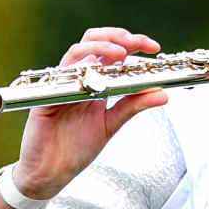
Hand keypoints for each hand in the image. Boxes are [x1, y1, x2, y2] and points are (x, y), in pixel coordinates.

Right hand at [12, 27, 167, 198]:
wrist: (51, 172)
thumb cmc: (76, 147)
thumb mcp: (111, 123)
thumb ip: (134, 105)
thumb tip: (162, 93)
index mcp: (94, 80)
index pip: (112, 50)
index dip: (133, 42)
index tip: (153, 46)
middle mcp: (77, 77)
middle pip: (92, 40)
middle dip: (115, 36)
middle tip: (135, 43)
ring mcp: (61, 85)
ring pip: (76, 52)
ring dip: (99, 48)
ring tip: (119, 53)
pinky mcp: (46, 97)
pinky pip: (59, 77)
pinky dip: (76, 68)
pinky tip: (91, 67)